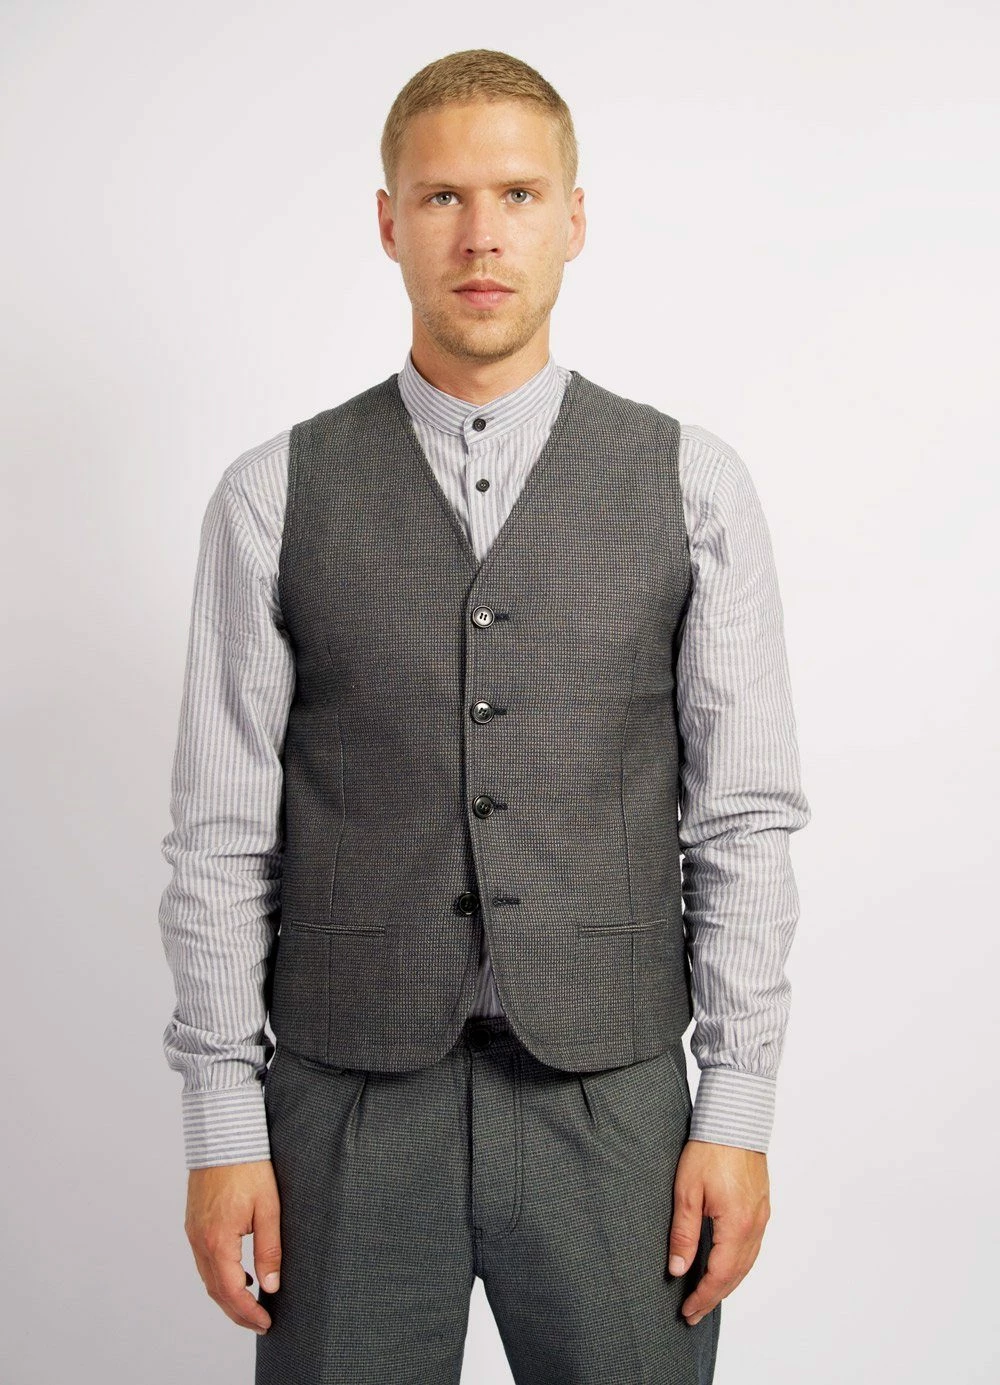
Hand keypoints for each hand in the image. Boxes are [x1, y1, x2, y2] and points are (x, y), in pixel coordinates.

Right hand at [184, 1160, 281, 1334]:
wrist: (224, 1134)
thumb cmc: (250, 1166)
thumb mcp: (269, 1208)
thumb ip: (269, 1249)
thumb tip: (271, 1284)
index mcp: (218, 1240)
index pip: (231, 1291)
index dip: (248, 1312)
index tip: (266, 1322)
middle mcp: (199, 1240)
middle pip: (216, 1290)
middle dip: (237, 1311)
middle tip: (259, 1322)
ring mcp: (193, 1231)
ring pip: (207, 1277)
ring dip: (227, 1295)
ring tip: (251, 1304)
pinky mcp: (193, 1222)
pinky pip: (204, 1260)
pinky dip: (219, 1275)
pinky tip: (239, 1274)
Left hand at [667, 1139, 770, 1325]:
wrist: (734, 1119)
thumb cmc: (709, 1150)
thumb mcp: (686, 1192)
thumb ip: (683, 1234)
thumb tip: (678, 1269)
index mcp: (737, 1225)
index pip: (720, 1275)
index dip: (703, 1297)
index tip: (688, 1312)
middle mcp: (755, 1225)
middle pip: (737, 1274)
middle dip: (714, 1296)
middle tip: (694, 1313)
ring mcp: (762, 1216)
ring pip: (747, 1262)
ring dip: (728, 1282)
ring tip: (708, 1295)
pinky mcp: (762, 1206)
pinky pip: (752, 1246)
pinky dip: (739, 1264)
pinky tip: (726, 1265)